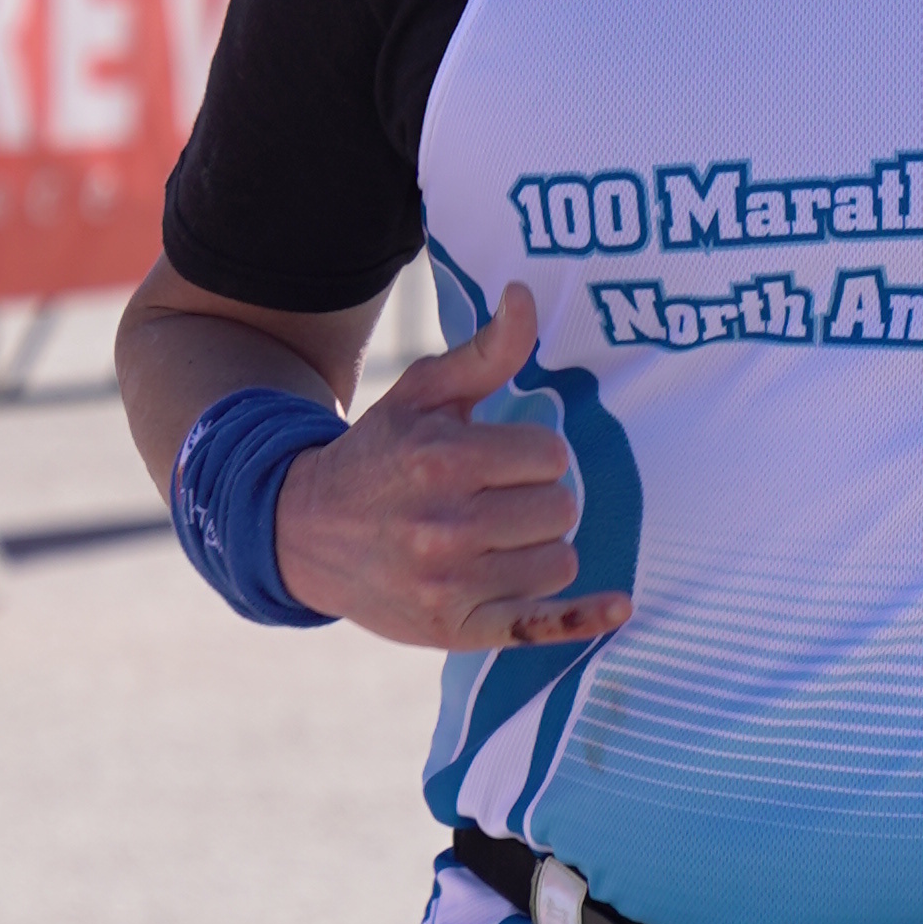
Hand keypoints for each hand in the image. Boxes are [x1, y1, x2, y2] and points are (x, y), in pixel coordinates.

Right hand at [264, 280, 633, 658]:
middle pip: (561, 509)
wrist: (303, 532)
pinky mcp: (454, 628)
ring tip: (493, 540)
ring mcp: (450, 583)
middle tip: (494, 501)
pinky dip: (585, 616)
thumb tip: (524, 295)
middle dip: (537, 500)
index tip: (499, 461)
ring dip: (538, 548)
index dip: (532, 456)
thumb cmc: (380, 454)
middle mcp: (445, 525)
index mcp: (442, 459)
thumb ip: (486, 350)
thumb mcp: (424, 393)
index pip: (550, 456)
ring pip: (558, 561)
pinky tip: (620, 604)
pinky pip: (543, 624)